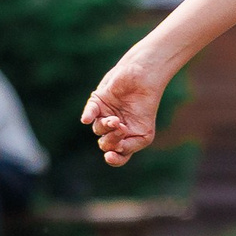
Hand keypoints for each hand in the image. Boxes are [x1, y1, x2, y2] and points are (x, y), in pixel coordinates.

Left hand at [82, 51, 169, 165]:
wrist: (146, 77)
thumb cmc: (147, 104)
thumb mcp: (144, 132)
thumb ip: (129, 145)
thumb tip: (110, 151)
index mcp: (127, 137)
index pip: (118, 154)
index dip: (114, 159)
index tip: (110, 156)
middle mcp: (115, 128)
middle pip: (106, 144)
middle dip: (111, 140)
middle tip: (120, 128)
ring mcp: (105, 114)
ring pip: (98, 129)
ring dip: (105, 127)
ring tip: (114, 119)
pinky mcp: (98, 101)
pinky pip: (89, 113)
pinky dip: (88, 116)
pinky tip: (88, 118)